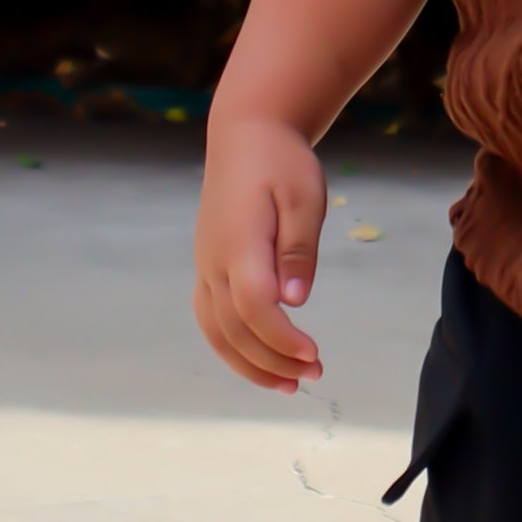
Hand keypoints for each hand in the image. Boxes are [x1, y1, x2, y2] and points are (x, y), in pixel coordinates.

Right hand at [194, 113, 328, 393]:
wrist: (246, 137)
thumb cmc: (281, 163)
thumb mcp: (304, 195)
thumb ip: (299, 248)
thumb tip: (295, 300)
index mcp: (239, 242)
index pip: (254, 306)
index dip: (282, 338)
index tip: (315, 353)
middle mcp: (214, 261)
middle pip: (235, 328)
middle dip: (274, 360)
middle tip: (316, 373)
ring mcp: (205, 267)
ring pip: (217, 332)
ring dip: (251, 365)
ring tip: (290, 384)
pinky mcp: (207, 269)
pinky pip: (211, 320)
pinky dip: (233, 349)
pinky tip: (262, 362)